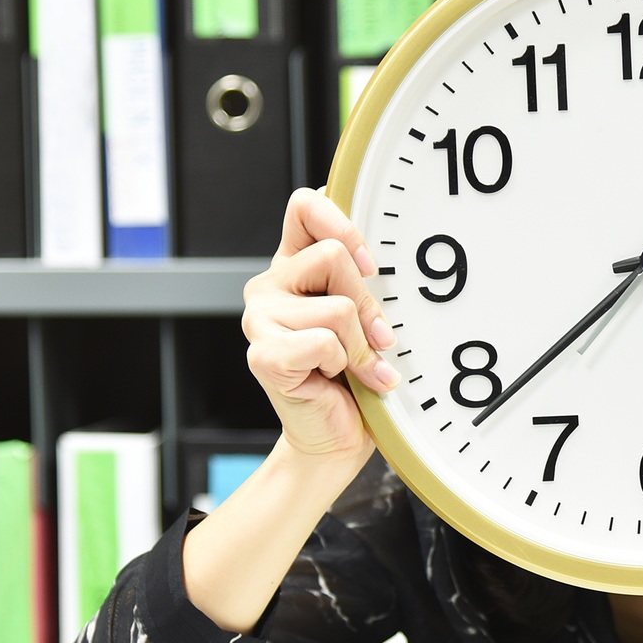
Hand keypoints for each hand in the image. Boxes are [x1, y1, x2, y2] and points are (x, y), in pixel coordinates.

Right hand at [240, 189, 398, 462]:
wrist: (337, 436)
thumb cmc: (354, 376)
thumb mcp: (365, 317)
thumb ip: (362, 280)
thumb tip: (382, 261)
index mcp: (292, 265)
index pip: (305, 205)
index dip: (342, 223)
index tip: (370, 265)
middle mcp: (270, 285)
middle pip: (334, 255)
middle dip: (367, 303)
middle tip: (375, 338)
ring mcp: (260, 319)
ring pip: (337, 306)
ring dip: (360, 344)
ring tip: (356, 365)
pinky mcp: (264, 355)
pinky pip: (325, 342)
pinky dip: (345, 364)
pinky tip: (338, 378)